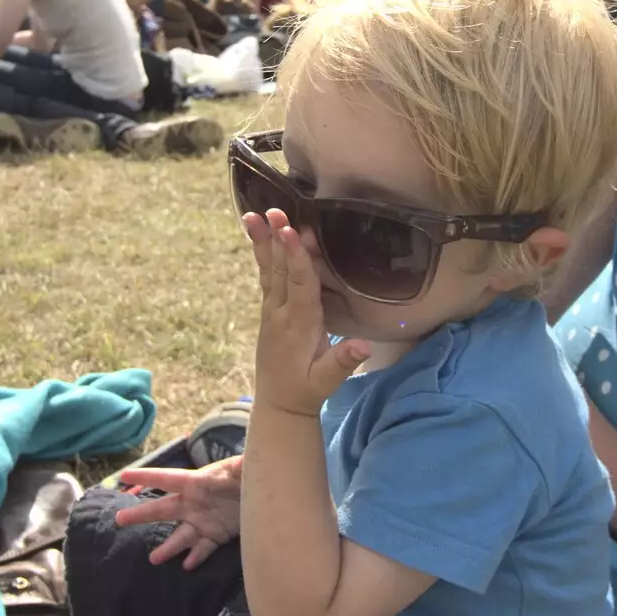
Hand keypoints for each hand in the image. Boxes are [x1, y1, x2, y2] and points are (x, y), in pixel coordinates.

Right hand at [114, 456, 243, 569]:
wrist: (270, 497)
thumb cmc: (254, 474)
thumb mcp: (245, 467)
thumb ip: (239, 465)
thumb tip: (242, 461)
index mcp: (197, 482)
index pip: (167, 478)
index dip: (146, 476)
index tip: (122, 476)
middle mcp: (195, 503)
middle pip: (163, 509)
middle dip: (141, 514)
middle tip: (119, 520)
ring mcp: (204, 520)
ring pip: (180, 535)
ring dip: (168, 547)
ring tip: (153, 558)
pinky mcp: (217, 535)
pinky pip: (202, 548)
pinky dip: (195, 557)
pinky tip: (186, 566)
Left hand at [244, 209, 367, 416]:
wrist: (279, 404)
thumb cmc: (307, 391)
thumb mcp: (327, 382)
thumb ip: (342, 362)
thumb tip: (363, 346)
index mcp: (299, 326)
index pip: (299, 286)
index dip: (297, 258)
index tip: (292, 232)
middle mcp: (281, 313)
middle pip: (280, 271)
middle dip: (277, 241)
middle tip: (273, 211)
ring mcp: (271, 310)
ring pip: (268, 270)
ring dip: (262, 242)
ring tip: (252, 215)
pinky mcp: (269, 309)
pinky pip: (266, 276)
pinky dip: (262, 253)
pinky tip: (258, 234)